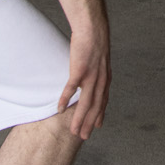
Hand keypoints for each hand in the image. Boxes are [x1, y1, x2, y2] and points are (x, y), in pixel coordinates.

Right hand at [57, 21, 110, 138]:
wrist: (93, 28)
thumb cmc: (94, 41)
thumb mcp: (100, 60)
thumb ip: (97, 71)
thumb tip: (91, 77)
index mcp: (105, 78)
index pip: (103, 101)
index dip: (100, 114)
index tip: (97, 126)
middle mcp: (100, 80)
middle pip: (95, 107)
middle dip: (89, 123)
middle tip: (84, 137)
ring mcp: (91, 76)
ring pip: (85, 103)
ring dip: (79, 119)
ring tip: (73, 131)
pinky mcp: (79, 70)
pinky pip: (71, 89)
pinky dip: (65, 100)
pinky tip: (59, 109)